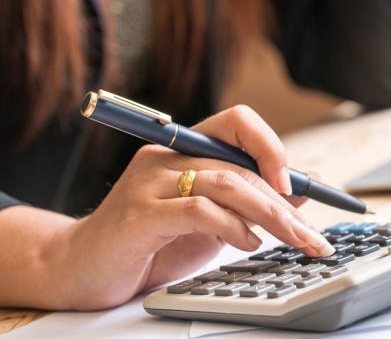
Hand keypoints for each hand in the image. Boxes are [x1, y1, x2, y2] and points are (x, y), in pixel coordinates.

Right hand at [0, 105, 333, 310]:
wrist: (78, 270)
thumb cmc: (148, 243)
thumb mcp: (210, 221)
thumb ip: (248, 203)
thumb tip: (301, 192)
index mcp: (185, 149)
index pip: (238, 121)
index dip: (272, 146)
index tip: (296, 184)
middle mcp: (168, 157)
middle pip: (242, 164)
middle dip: (285, 202)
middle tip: (311, 235)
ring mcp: (151, 183)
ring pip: (227, 182)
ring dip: (269, 214)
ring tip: (290, 240)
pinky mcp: (140, 215)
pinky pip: (199, 209)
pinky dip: (232, 226)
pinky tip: (247, 242)